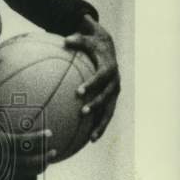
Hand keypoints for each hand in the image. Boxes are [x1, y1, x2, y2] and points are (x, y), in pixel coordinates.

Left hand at [64, 15, 119, 141]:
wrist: (108, 49)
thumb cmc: (93, 45)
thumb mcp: (87, 39)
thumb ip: (77, 40)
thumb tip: (65, 40)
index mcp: (109, 69)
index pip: (101, 77)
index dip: (92, 85)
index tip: (78, 92)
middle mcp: (114, 83)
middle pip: (107, 96)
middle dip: (96, 105)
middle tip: (82, 113)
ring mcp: (114, 94)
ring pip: (109, 112)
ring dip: (101, 124)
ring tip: (91, 138)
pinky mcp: (110, 102)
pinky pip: (105, 117)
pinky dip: (99, 128)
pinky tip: (89, 141)